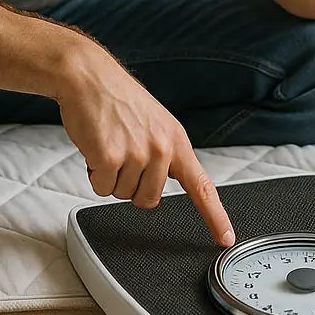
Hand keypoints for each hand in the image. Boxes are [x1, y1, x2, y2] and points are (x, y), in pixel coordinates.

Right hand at [56, 42, 234, 247]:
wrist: (88, 76)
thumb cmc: (117, 98)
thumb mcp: (155, 122)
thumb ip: (165, 153)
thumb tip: (166, 181)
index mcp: (176, 140)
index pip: (202, 185)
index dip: (215, 215)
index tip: (225, 237)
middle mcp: (161, 148)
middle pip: (149, 200)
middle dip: (130, 185)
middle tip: (121, 153)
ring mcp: (137, 154)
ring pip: (121, 194)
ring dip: (110, 176)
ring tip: (108, 143)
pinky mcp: (110, 157)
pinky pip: (100, 188)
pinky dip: (93, 174)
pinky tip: (95, 147)